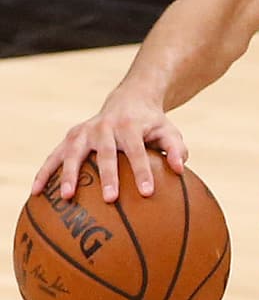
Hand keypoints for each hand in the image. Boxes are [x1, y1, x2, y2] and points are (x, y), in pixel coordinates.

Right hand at [31, 90, 186, 202]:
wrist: (128, 101)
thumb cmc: (152, 124)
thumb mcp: (169, 131)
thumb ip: (175, 148)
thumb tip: (179, 169)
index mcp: (129, 127)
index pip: (137, 151)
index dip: (142, 172)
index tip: (147, 193)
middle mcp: (103, 128)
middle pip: (105, 153)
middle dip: (107, 176)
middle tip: (109, 199)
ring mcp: (84, 132)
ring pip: (74, 153)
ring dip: (70, 174)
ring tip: (67, 197)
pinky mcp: (70, 138)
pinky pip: (54, 156)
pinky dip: (45, 172)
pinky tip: (37, 193)